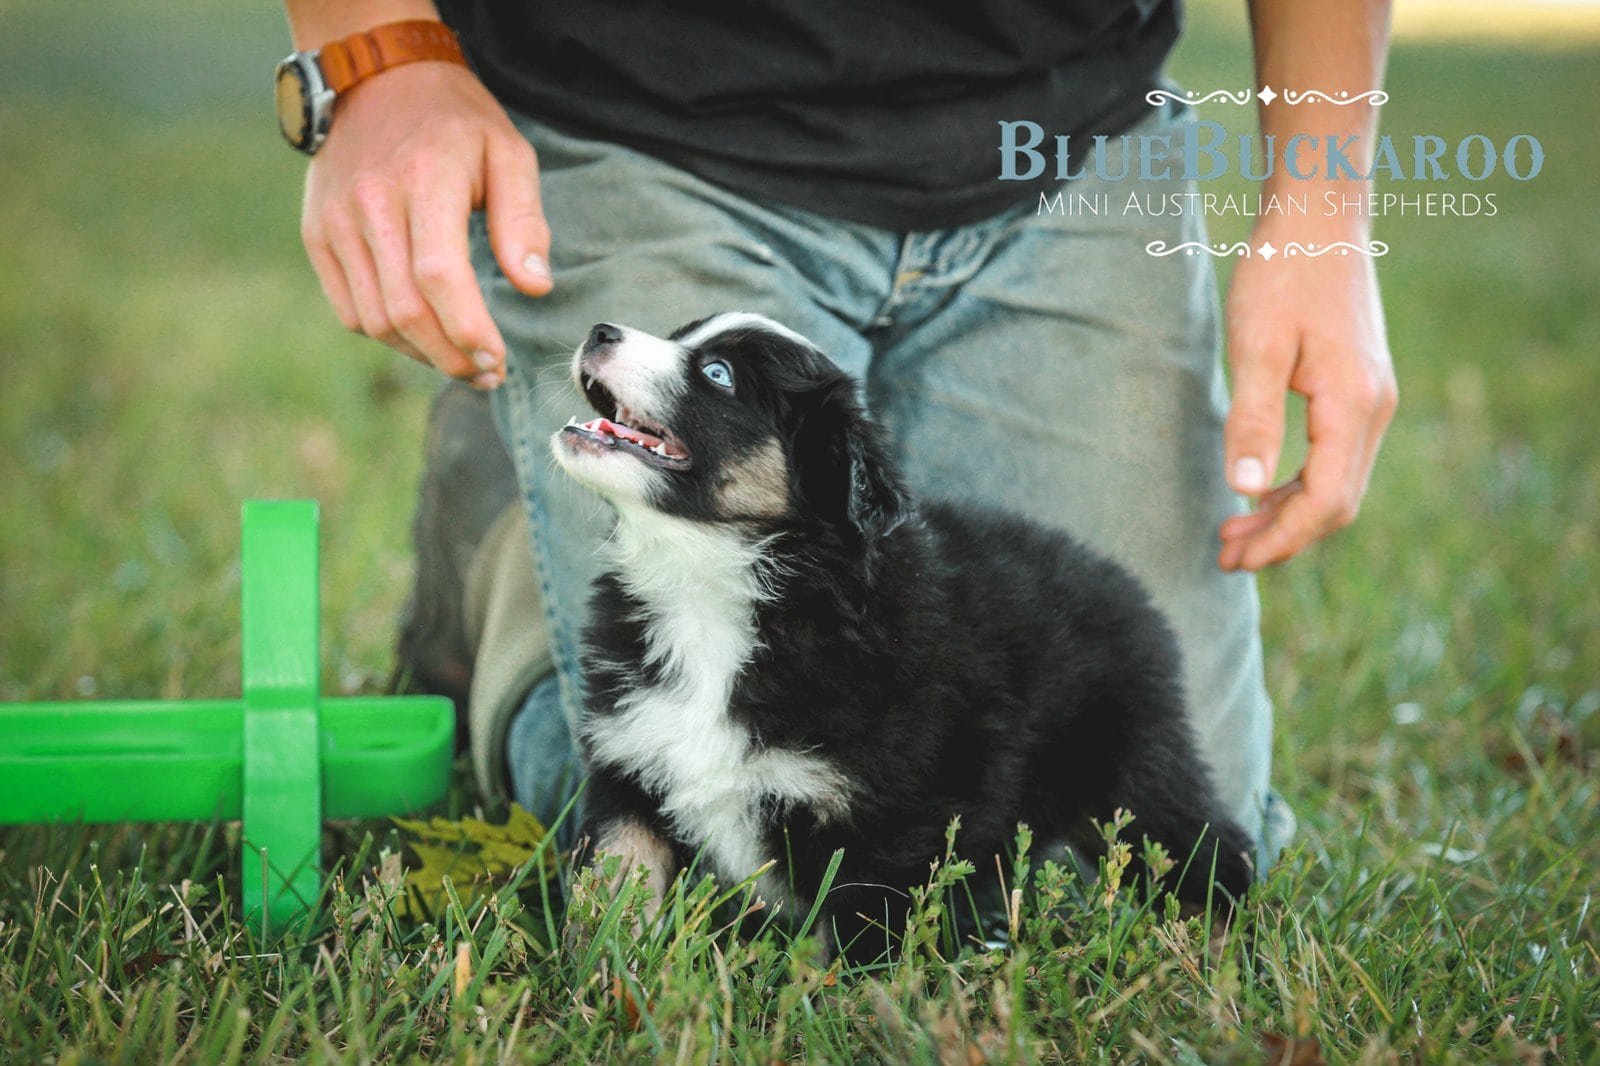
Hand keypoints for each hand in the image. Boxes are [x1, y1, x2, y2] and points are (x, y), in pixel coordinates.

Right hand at [299, 61, 551, 387]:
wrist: (377, 75)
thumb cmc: (456, 120)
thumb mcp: (508, 152)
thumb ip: (524, 221)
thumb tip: (535, 287)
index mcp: (425, 180)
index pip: (439, 277)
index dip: (468, 330)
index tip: (497, 360)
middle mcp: (371, 204)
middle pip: (405, 310)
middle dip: (450, 357)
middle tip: (486, 373)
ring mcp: (336, 222)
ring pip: (374, 319)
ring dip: (420, 354)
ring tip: (460, 360)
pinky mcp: (318, 235)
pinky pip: (349, 309)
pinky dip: (387, 335)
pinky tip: (422, 336)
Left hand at [1218, 219, 1397, 570]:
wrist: (1317, 219)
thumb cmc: (1282, 274)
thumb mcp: (1257, 347)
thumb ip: (1253, 419)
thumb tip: (1244, 489)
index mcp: (1353, 406)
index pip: (1325, 502)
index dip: (1280, 539)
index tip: (1233, 558)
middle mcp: (1373, 410)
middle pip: (1335, 504)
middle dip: (1282, 538)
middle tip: (1225, 558)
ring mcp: (1371, 401)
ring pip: (1335, 484)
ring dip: (1286, 516)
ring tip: (1233, 533)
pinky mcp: (1357, 391)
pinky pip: (1332, 459)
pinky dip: (1296, 485)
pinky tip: (1259, 492)